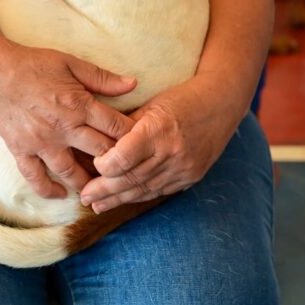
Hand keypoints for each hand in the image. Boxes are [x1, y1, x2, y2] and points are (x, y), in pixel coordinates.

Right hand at [0, 41, 136, 198]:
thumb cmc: (33, 63)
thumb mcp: (70, 63)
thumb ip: (102, 77)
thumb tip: (133, 83)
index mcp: (78, 104)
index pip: (115, 127)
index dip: (132, 137)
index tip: (142, 144)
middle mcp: (63, 128)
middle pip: (99, 152)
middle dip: (116, 163)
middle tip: (127, 171)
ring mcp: (41, 142)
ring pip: (71, 171)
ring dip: (88, 182)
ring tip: (99, 190)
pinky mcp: (21, 150)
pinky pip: (35, 177)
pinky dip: (48, 189)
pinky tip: (61, 194)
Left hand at [79, 78, 238, 211]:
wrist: (220, 105)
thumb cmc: (180, 99)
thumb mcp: (150, 105)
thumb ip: (126, 127)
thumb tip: (99, 145)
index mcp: (157, 130)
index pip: (123, 158)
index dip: (104, 165)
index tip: (92, 164)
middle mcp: (171, 153)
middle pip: (131, 178)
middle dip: (104, 190)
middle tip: (83, 197)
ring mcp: (183, 169)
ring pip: (143, 189)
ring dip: (118, 199)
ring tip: (97, 205)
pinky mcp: (190, 177)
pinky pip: (159, 191)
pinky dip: (138, 196)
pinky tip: (123, 200)